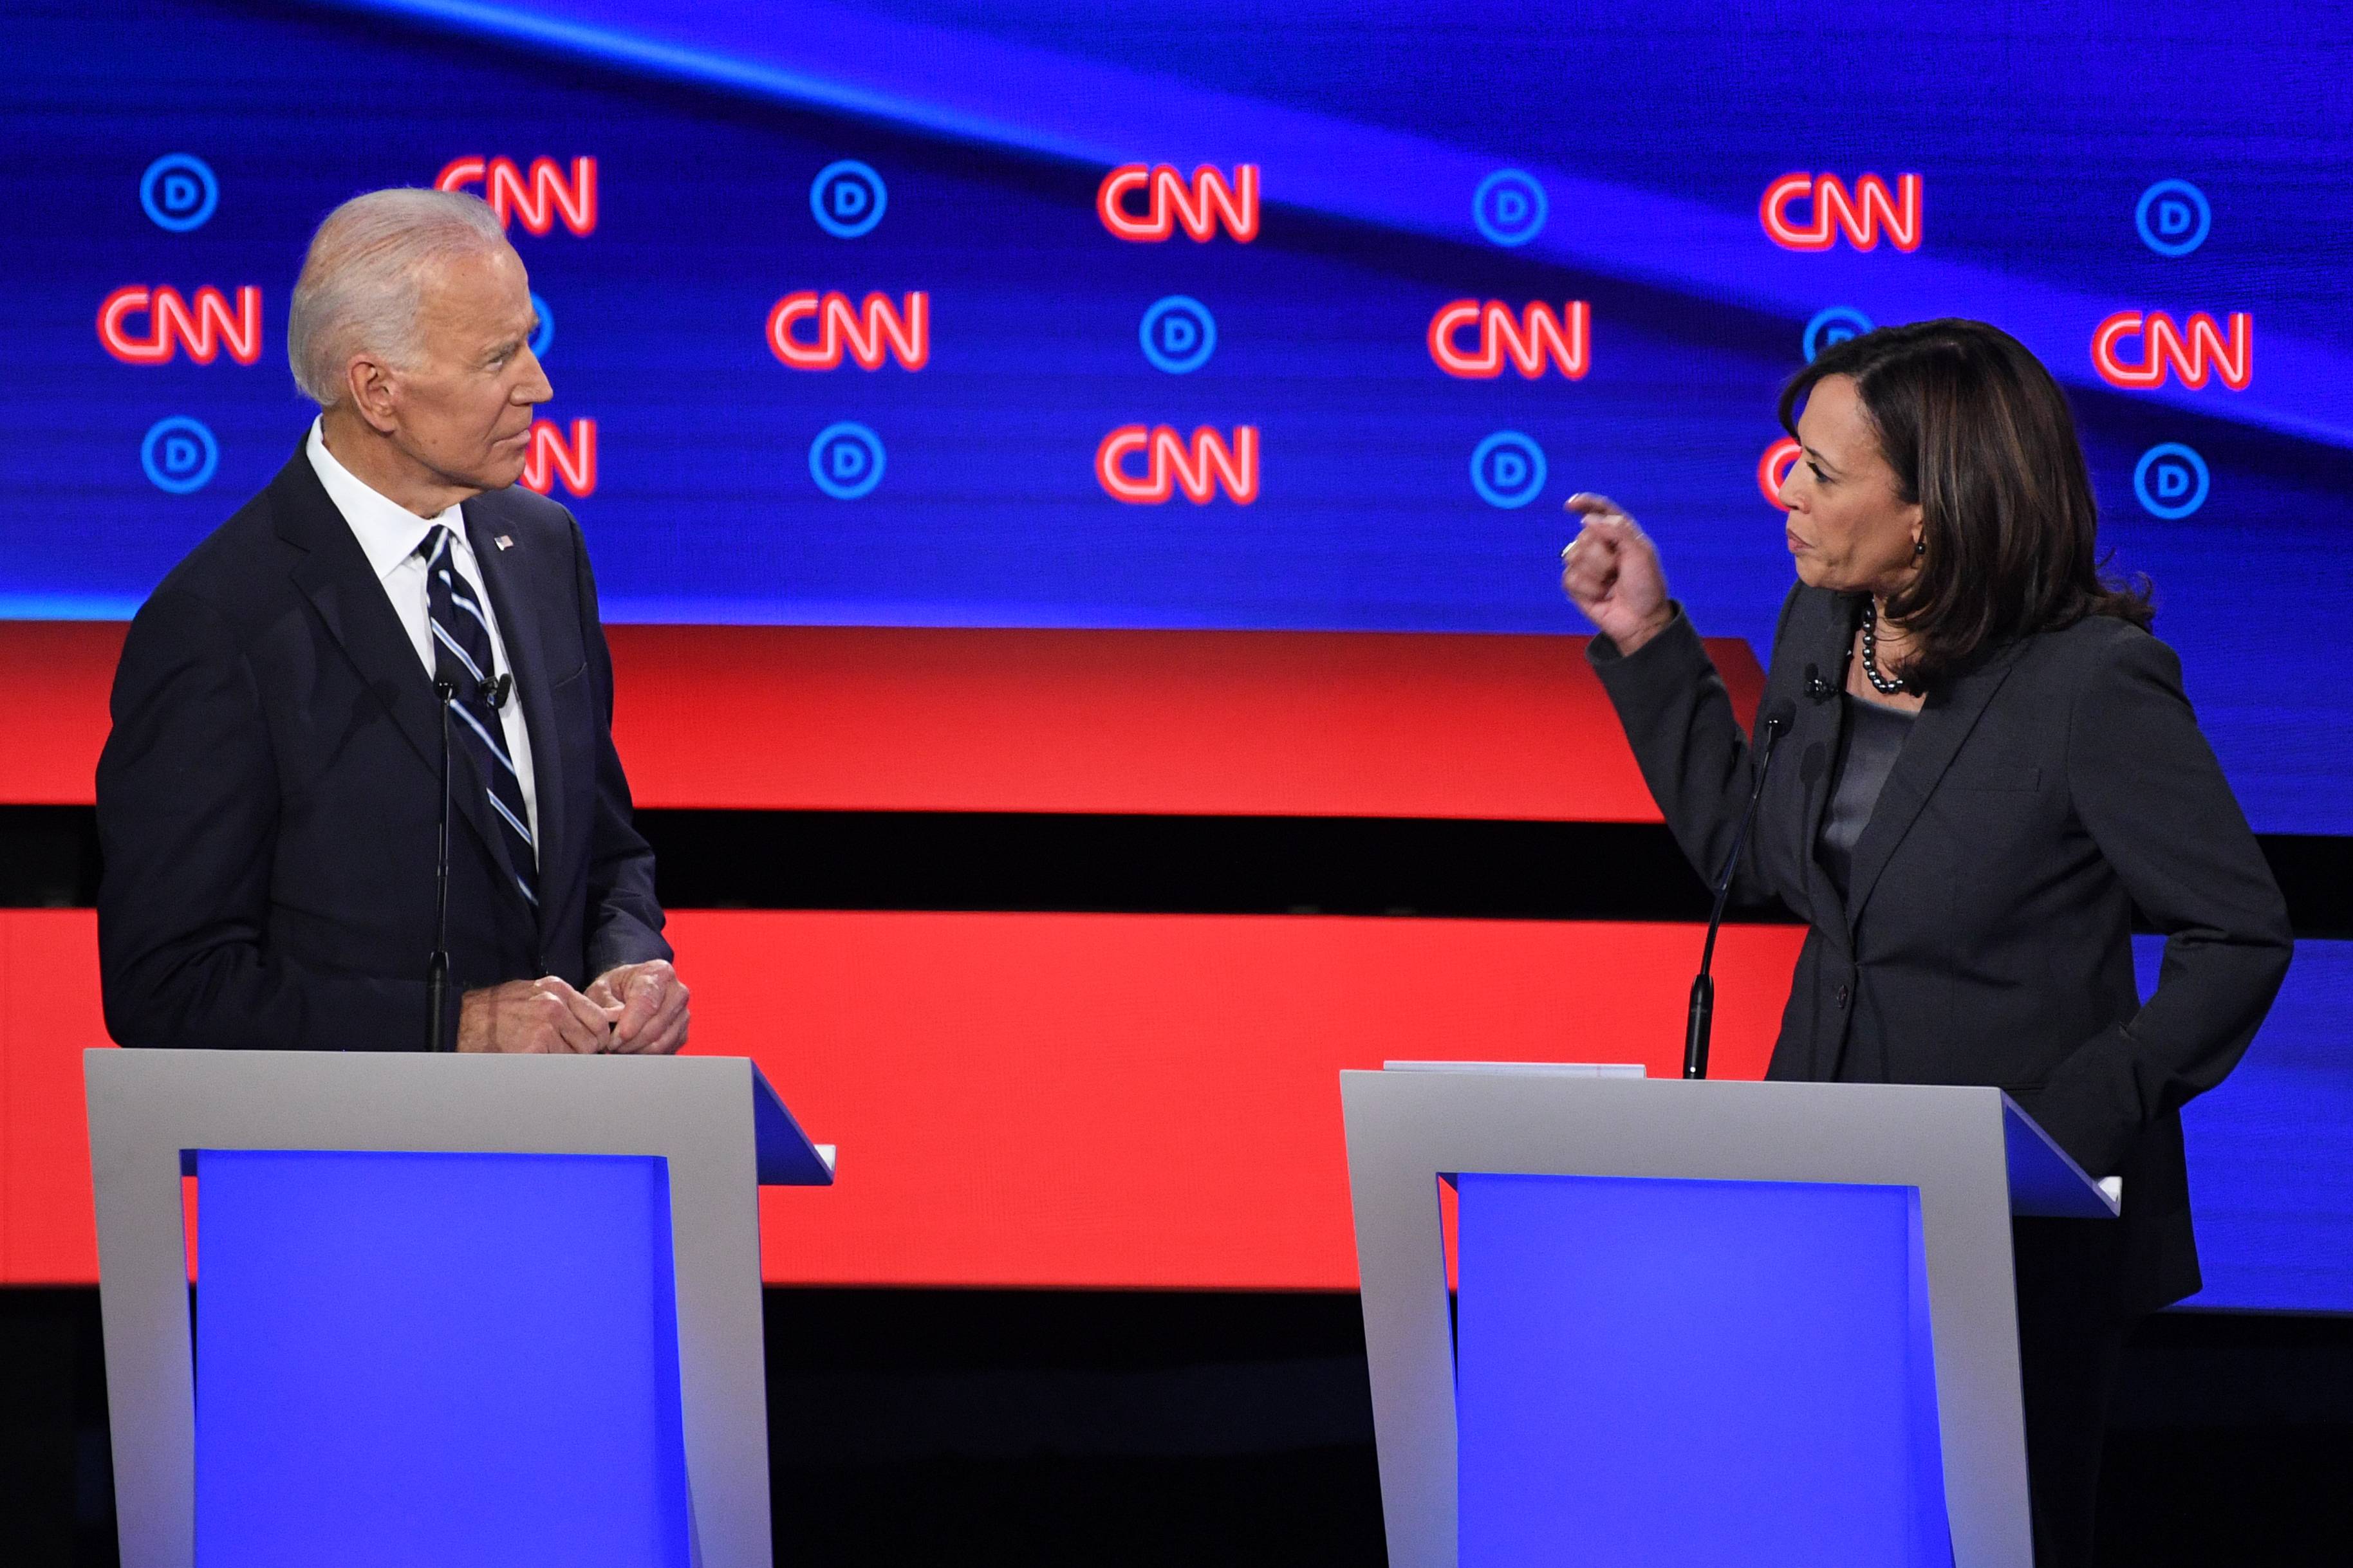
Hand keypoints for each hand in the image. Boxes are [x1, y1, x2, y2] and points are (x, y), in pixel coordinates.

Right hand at [457, 976, 614, 1053]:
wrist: (462, 1019)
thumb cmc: (497, 1010)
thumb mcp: (533, 993)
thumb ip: (562, 1004)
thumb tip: (592, 1024)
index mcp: (557, 989)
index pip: (599, 1018)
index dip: (599, 1036)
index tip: (593, 1045)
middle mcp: (554, 1005)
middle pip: (593, 1038)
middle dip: (585, 1051)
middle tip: (570, 1055)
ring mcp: (546, 1025)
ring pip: (579, 1054)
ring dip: (569, 1060)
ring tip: (549, 1056)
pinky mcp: (535, 1046)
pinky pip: (560, 1064)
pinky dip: (553, 1067)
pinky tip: (539, 1061)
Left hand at [586, 959, 689, 1054]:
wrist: (629, 991)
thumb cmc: (616, 987)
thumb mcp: (602, 988)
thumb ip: (606, 1002)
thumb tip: (612, 1018)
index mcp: (659, 973)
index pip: (647, 1003)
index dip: (630, 1025)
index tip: (614, 1039)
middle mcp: (677, 992)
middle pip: (655, 1026)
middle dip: (629, 1041)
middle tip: (610, 1044)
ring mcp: (683, 1013)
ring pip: (660, 1042)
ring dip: (635, 1049)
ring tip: (619, 1045)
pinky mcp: (682, 1032)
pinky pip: (665, 1051)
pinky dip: (645, 1054)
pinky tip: (632, 1046)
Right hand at [1559, 493, 1673, 653]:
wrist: (1641, 619)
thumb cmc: (1646, 586)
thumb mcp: (1640, 553)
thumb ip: (1617, 530)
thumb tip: (1586, 519)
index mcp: (1619, 533)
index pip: (1600, 511)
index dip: (1585, 503)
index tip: (1571, 505)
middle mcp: (1601, 545)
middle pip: (1585, 536)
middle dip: (1603, 556)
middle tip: (1619, 571)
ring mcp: (1586, 565)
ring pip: (1574, 555)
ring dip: (1596, 573)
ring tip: (1611, 585)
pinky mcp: (1576, 585)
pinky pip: (1570, 577)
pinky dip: (1588, 589)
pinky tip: (1601, 596)